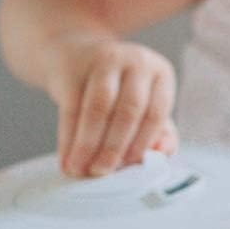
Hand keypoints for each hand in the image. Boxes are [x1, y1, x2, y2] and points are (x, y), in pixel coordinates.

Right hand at [45, 37, 178, 177]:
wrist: (75, 56)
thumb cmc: (118, 89)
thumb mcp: (145, 105)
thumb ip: (160, 133)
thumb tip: (162, 153)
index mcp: (161, 73)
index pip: (156, 112)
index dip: (143, 142)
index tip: (130, 166)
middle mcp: (136, 62)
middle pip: (129, 109)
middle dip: (114, 146)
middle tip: (101, 172)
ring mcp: (104, 59)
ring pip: (98, 107)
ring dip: (88, 143)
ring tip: (80, 168)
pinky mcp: (74, 66)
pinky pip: (71, 107)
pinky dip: (68, 137)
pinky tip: (67, 157)